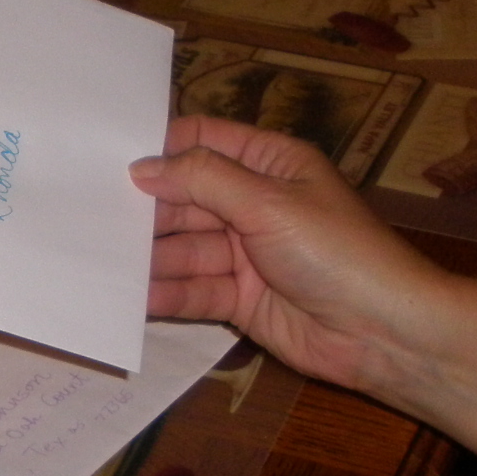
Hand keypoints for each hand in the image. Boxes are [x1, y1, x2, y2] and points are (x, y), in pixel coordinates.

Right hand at [132, 113, 454, 398]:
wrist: (385, 333)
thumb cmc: (338, 252)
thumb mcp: (269, 203)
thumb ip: (203, 181)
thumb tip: (142, 167)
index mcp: (270, 164)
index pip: (203, 142)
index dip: (159, 150)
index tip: (107, 161)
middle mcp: (255, 204)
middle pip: (186, 198)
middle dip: (146, 210)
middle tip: (91, 217)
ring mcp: (246, 254)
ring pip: (185, 248)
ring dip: (150, 257)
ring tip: (103, 262)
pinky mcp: (240, 300)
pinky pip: (194, 290)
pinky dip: (165, 294)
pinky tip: (132, 299)